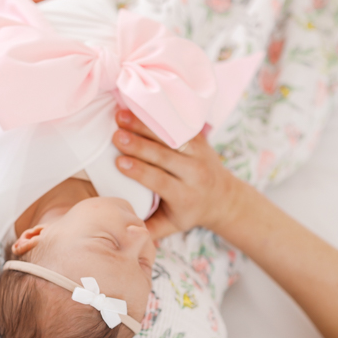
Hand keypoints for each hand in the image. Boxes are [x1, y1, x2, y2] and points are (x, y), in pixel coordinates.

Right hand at [113, 110, 244, 241]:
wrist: (221, 197)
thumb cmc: (187, 212)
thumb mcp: (172, 226)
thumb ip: (149, 229)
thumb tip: (122, 230)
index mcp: (185, 197)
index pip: (160, 181)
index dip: (140, 171)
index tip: (119, 162)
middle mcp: (194, 174)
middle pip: (164, 156)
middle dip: (138, 145)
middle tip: (116, 136)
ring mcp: (198, 153)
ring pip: (169, 137)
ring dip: (144, 125)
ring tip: (120, 117)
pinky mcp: (198, 138)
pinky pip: (176, 124)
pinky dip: (156, 116)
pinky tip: (137, 107)